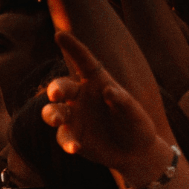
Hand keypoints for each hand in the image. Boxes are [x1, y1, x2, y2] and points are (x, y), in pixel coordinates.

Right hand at [40, 32, 167, 184]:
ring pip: (53, 111)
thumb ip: (123, 101)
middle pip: (61, 87)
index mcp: (97, 82)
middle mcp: (80, 96)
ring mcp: (74, 117)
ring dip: (52, 114)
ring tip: (57, 120)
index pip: (84, 62)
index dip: (73, 48)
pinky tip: (75, 148)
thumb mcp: (135, 113)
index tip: (60, 34)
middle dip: (56, 89)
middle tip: (56, 94)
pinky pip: (63, 136)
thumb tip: (109, 91)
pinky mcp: (71, 136)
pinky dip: (67, 141)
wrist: (135, 153)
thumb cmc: (136, 125)